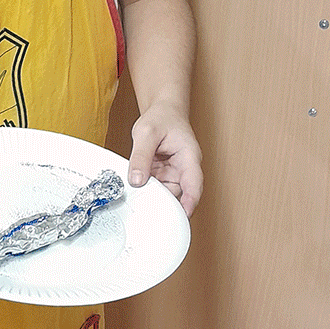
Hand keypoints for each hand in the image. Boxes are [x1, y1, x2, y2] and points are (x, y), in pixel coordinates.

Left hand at [127, 102, 201, 216]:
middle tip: (144, 207)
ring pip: (164, 193)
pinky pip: (155, 187)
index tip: (182, 216)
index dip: (189, 203)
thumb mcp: (146, 133)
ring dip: (152, 195)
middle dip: (163, 202)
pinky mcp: (163, 176)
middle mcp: (184, 169)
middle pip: (177, 194)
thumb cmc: (162, 118)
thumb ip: (141, 156)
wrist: (163, 112)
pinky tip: (136, 187)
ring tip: (137, 193)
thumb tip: (137, 180)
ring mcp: (173, 174)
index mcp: (189, 158)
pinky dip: (146, 189)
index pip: (193, 185)